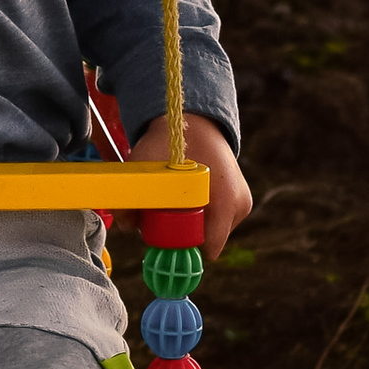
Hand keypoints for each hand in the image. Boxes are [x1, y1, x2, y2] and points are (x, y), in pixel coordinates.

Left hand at [129, 110, 251, 268]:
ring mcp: (243, 203)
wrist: (195, 122)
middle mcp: (239, 204)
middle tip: (162, 214)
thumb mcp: (145, 165)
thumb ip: (133, 197)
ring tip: (177, 201)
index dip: (182, 246)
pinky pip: (219, 222)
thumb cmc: (168, 143)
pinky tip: (190, 198)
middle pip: (206, 240)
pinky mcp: (242, 202)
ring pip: (212, 232)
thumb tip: (125, 226)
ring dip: (192, 224)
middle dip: (182, 235)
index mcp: (223, 199)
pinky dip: (202, 216)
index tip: (161, 237)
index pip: (208, 246)